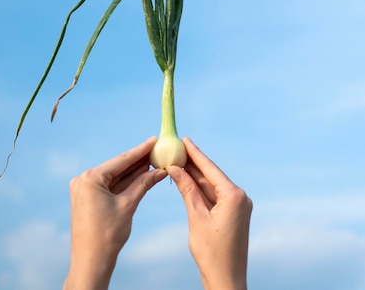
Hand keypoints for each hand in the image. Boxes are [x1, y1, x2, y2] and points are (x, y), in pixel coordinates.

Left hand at [63, 137, 166, 289]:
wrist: (91, 262)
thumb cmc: (107, 236)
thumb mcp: (128, 205)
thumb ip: (143, 184)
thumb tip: (159, 171)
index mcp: (90, 178)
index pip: (121, 161)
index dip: (140, 150)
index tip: (154, 140)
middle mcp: (83, 180)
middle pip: (117, 167)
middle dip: (137, 161)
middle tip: (156, 150)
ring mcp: (84, 189)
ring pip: (114, 177)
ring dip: (132, 172)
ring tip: (152, 161)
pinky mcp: (87, 197)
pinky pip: (109, 186)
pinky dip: (124, 183)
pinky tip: (140, 175)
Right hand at [167, 137, 251, 289]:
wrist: (226, 280)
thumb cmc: (212, 253)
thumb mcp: (196, 217)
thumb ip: (187, 189)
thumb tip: (175, 168)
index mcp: (234, 196)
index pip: (210, 168)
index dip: (195, 153)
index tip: (184, 139)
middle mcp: (240, 197)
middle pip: (211, 175)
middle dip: (193, 163)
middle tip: (176, 149)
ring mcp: (238, 206)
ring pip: (212, 186)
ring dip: (195, 176)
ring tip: (178, 162)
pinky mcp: (234, 214)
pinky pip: (215, 196)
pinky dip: (200, 190)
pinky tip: (187, 181)